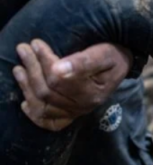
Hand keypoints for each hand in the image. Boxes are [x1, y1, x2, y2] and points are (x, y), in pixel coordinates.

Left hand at [12, 40, 132, 131]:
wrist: (122, 64)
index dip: (44, 61)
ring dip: (26, 87)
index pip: (58, 80)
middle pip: (47, 92)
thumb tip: (57, 69)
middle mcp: (84, 106)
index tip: (36, 42)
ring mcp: (76, 112)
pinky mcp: (71, 115)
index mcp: (92, 92)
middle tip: (23, 49)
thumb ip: (83, 62)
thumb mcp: (104, 54)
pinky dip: (34, 114)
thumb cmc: (113, 56)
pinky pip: (49, 122)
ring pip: (43, 105)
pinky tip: (25, 102)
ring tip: (19, 68)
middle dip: (32, 69)